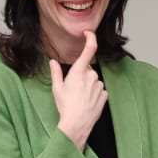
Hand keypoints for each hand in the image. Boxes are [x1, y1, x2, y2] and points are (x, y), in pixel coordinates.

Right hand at [51, 31, 106, 149]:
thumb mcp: (57, 88)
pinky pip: (99, 90)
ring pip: (94, 80)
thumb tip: (53, 62)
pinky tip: (86, 102)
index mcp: (79, 71)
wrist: (77, 124)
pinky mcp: (104, 95)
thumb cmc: (65, 106)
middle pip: (88, 69)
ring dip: (88, 85)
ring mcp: (99, 85)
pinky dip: (94, 93)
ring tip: (79, 97)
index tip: (88, 33)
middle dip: (82, 75)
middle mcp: (92, 76)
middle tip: (72, 88)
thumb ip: (56, 72)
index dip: (91, 38)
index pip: (89, 49)